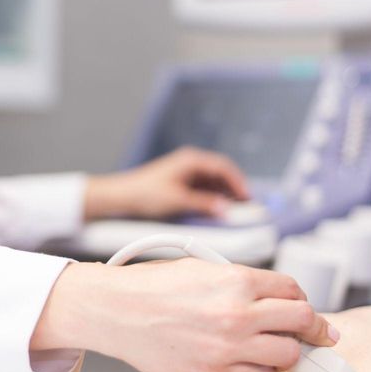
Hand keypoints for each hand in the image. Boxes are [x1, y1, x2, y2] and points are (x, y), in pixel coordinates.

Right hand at [33, 259, 338, 371]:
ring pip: (287, 355)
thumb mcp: (202, 267)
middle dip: (313, 328)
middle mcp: (237, 313)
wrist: (116, 311)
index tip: (304, 310)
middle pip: (302, 322)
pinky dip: (261, 369)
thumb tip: (275, 297)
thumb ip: (241, 281)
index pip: (293, 290)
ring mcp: (227, 347)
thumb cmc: (152, 286)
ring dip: (287, 351)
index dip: (302, 300)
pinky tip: (250, 359)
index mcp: (236, 280)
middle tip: (315, 334)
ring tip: (277, 347)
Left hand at [84, 147, 249, 220]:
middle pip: (221, 174)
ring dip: (225, 195)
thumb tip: (226, 210)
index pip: (223, 167)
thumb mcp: (178, 201)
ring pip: (214, 182)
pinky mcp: (183, 183)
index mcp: (191, 160)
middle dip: (235, 189)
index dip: (239, 182)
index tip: (248, 198)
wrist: (122, 197)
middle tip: (247, 207)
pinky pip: (205, 189)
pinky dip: (214, 198)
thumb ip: (204, 204)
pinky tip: (218, 210)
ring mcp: (187, 173)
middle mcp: (191, 163)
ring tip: (235, 211)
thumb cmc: (145, 193)